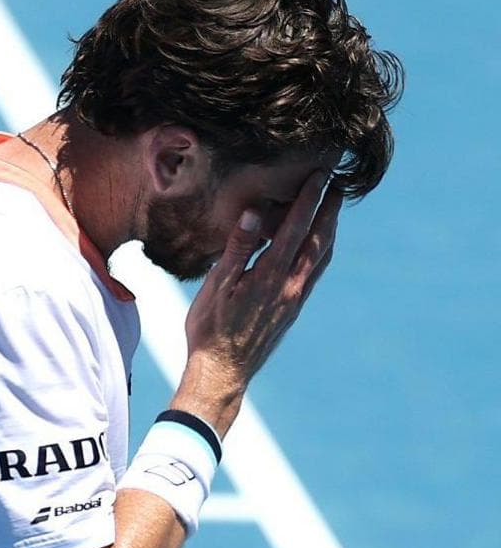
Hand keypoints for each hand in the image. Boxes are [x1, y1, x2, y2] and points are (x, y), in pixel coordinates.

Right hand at [178, 170, 340, 433]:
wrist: (224, 372)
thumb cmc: (211, 328)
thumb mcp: (216, 286)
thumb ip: (237, 249)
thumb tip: (253, 214)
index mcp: (271, 276)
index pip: (295, 228)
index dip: (308, 199)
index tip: (320, 176)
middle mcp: (291, 286)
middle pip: (318, 240)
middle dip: (328, 210)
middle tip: (337, 185)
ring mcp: (295, 299)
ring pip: (321, 257)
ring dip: (329, 230)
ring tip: (332, 210)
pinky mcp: (292, 309)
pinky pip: (315, 272)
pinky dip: (321, 251)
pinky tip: (317, 248)